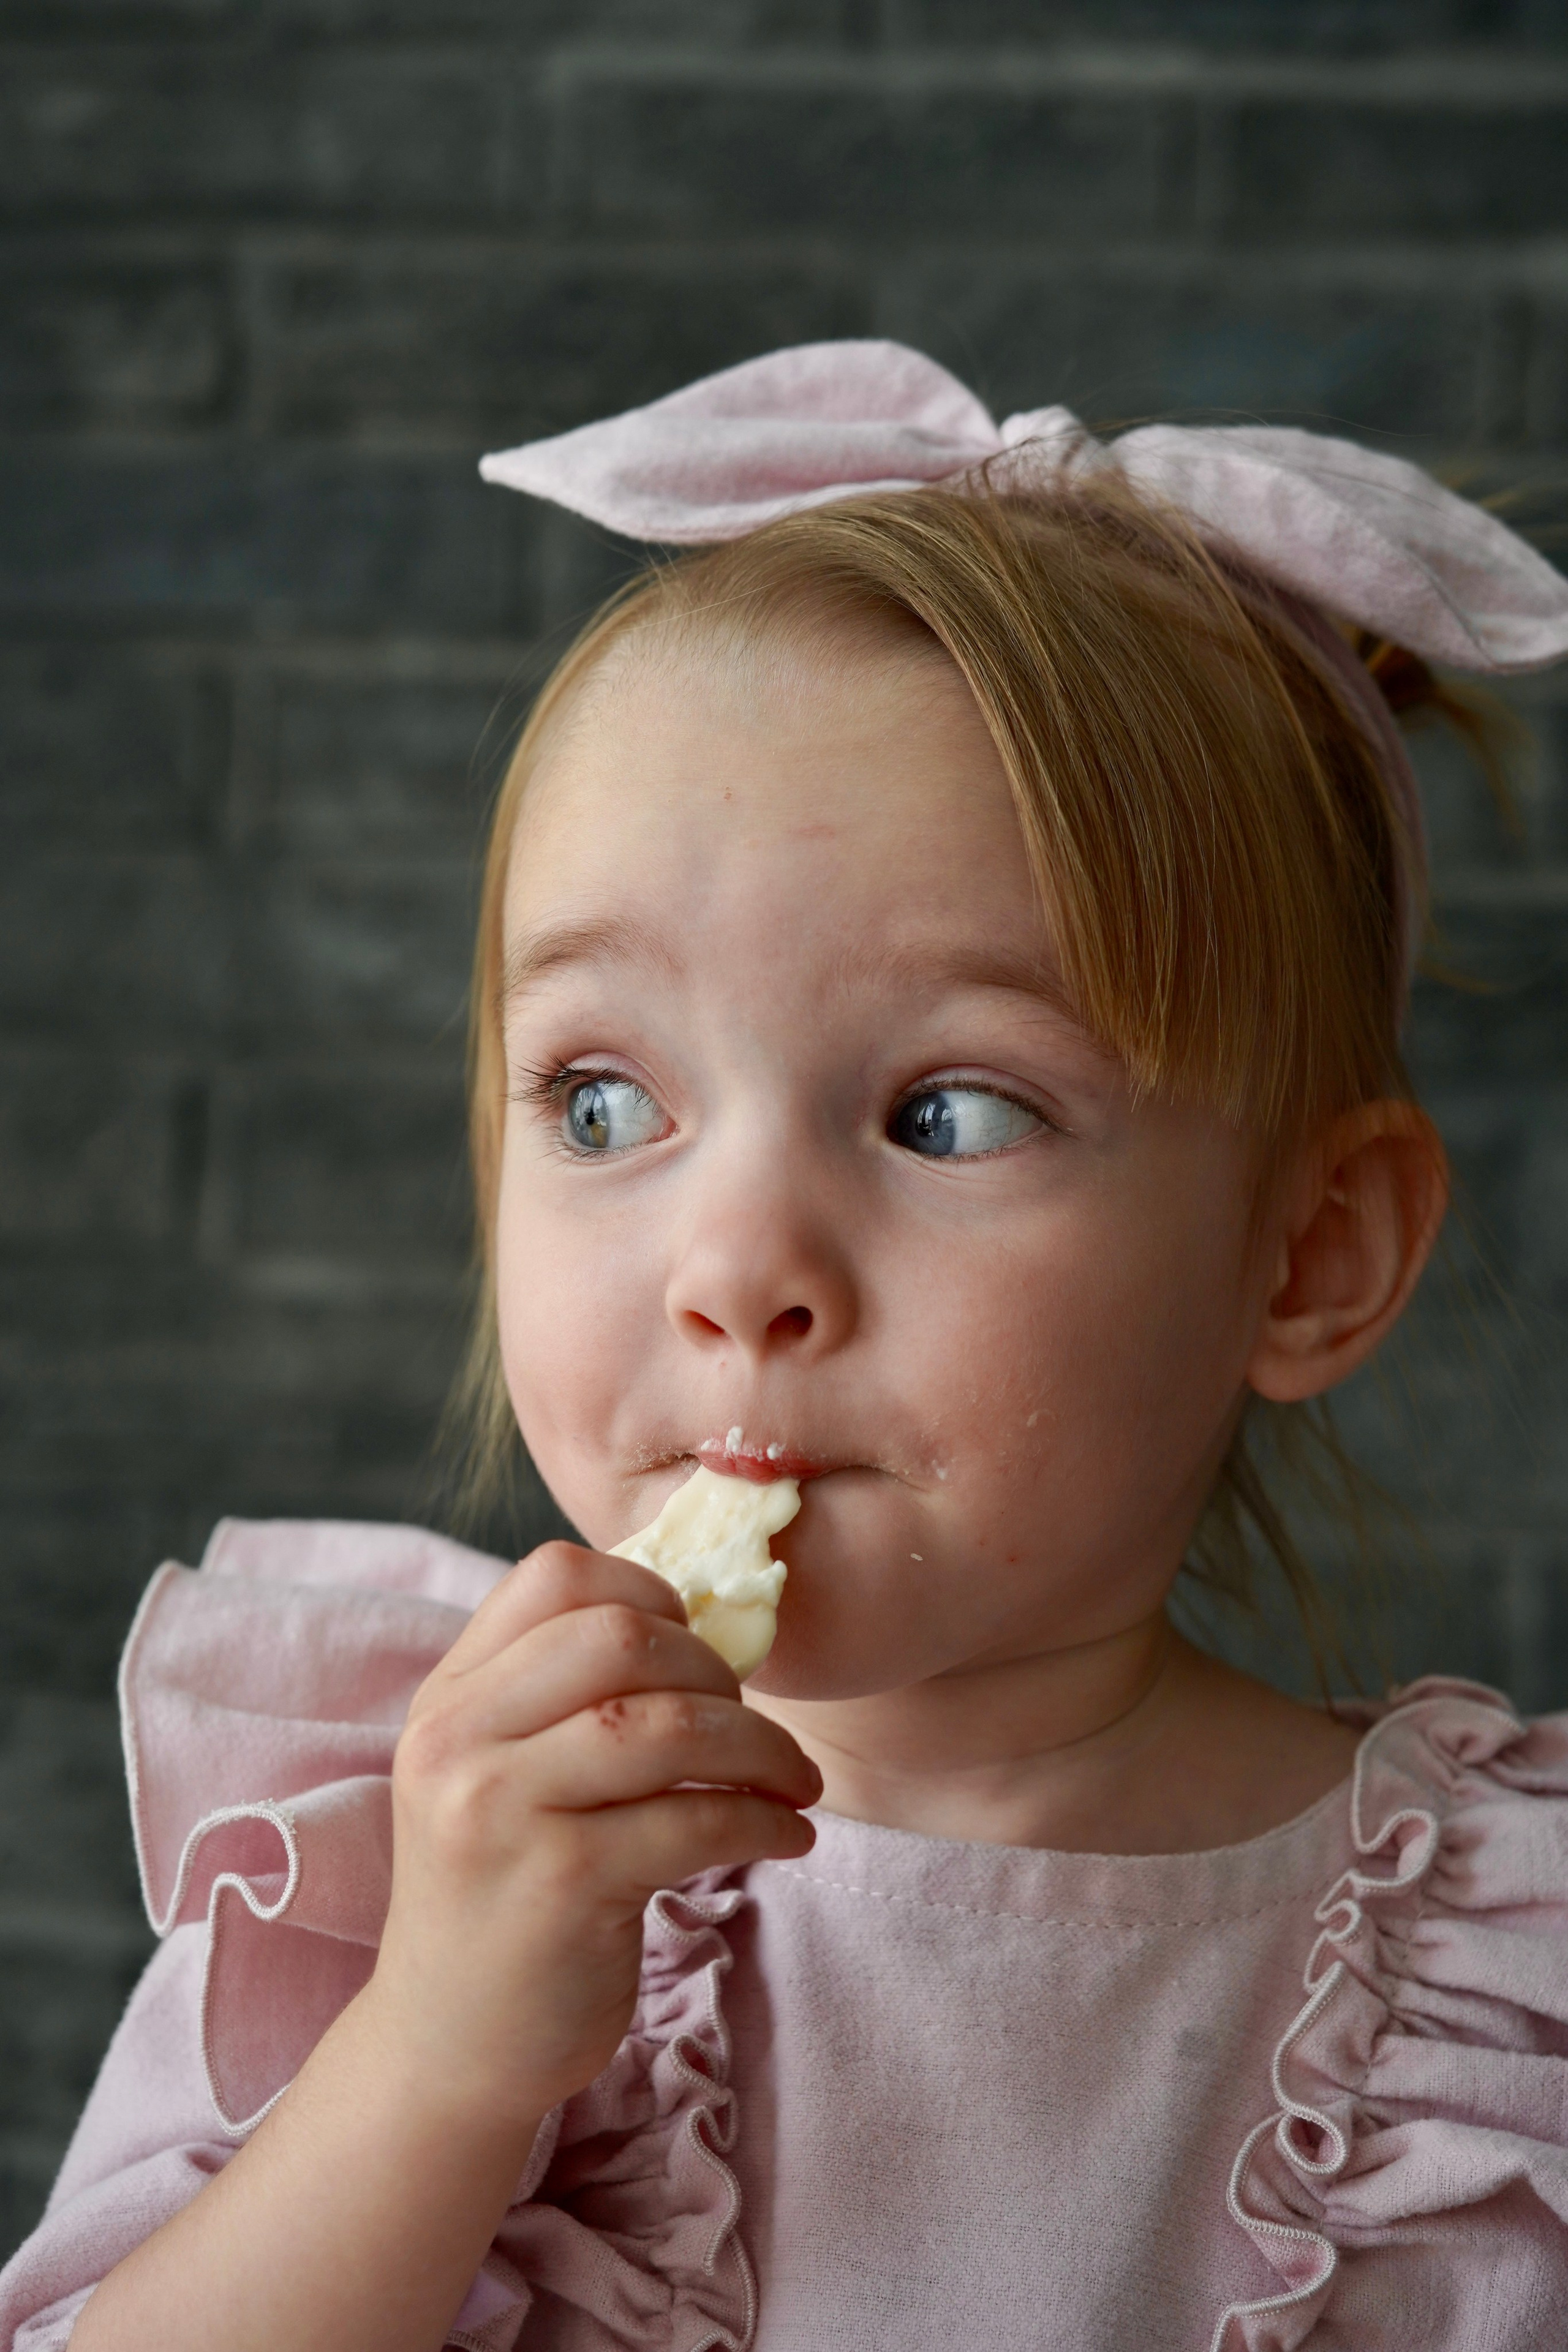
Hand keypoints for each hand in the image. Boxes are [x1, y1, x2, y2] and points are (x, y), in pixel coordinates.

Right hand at [366, 1542, 820, 2134]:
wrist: (448, 2049)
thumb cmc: (505, 1895)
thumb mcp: (497, 1773)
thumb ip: (562, 1695)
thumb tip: (706, 1625)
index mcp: (448, 1697)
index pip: (555, 1576)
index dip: (650, 1592)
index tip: (698, 1651)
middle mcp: (458, 1740)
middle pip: (621, 1637)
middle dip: (715, 1670)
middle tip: (751, 1726)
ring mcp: (501, 1811)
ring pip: (667, 1723)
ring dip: (760, 1745)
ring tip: (792, 1781)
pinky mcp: (560, 1885)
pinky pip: (695, 1819)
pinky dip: (764, 1820)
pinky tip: (786, 1835)